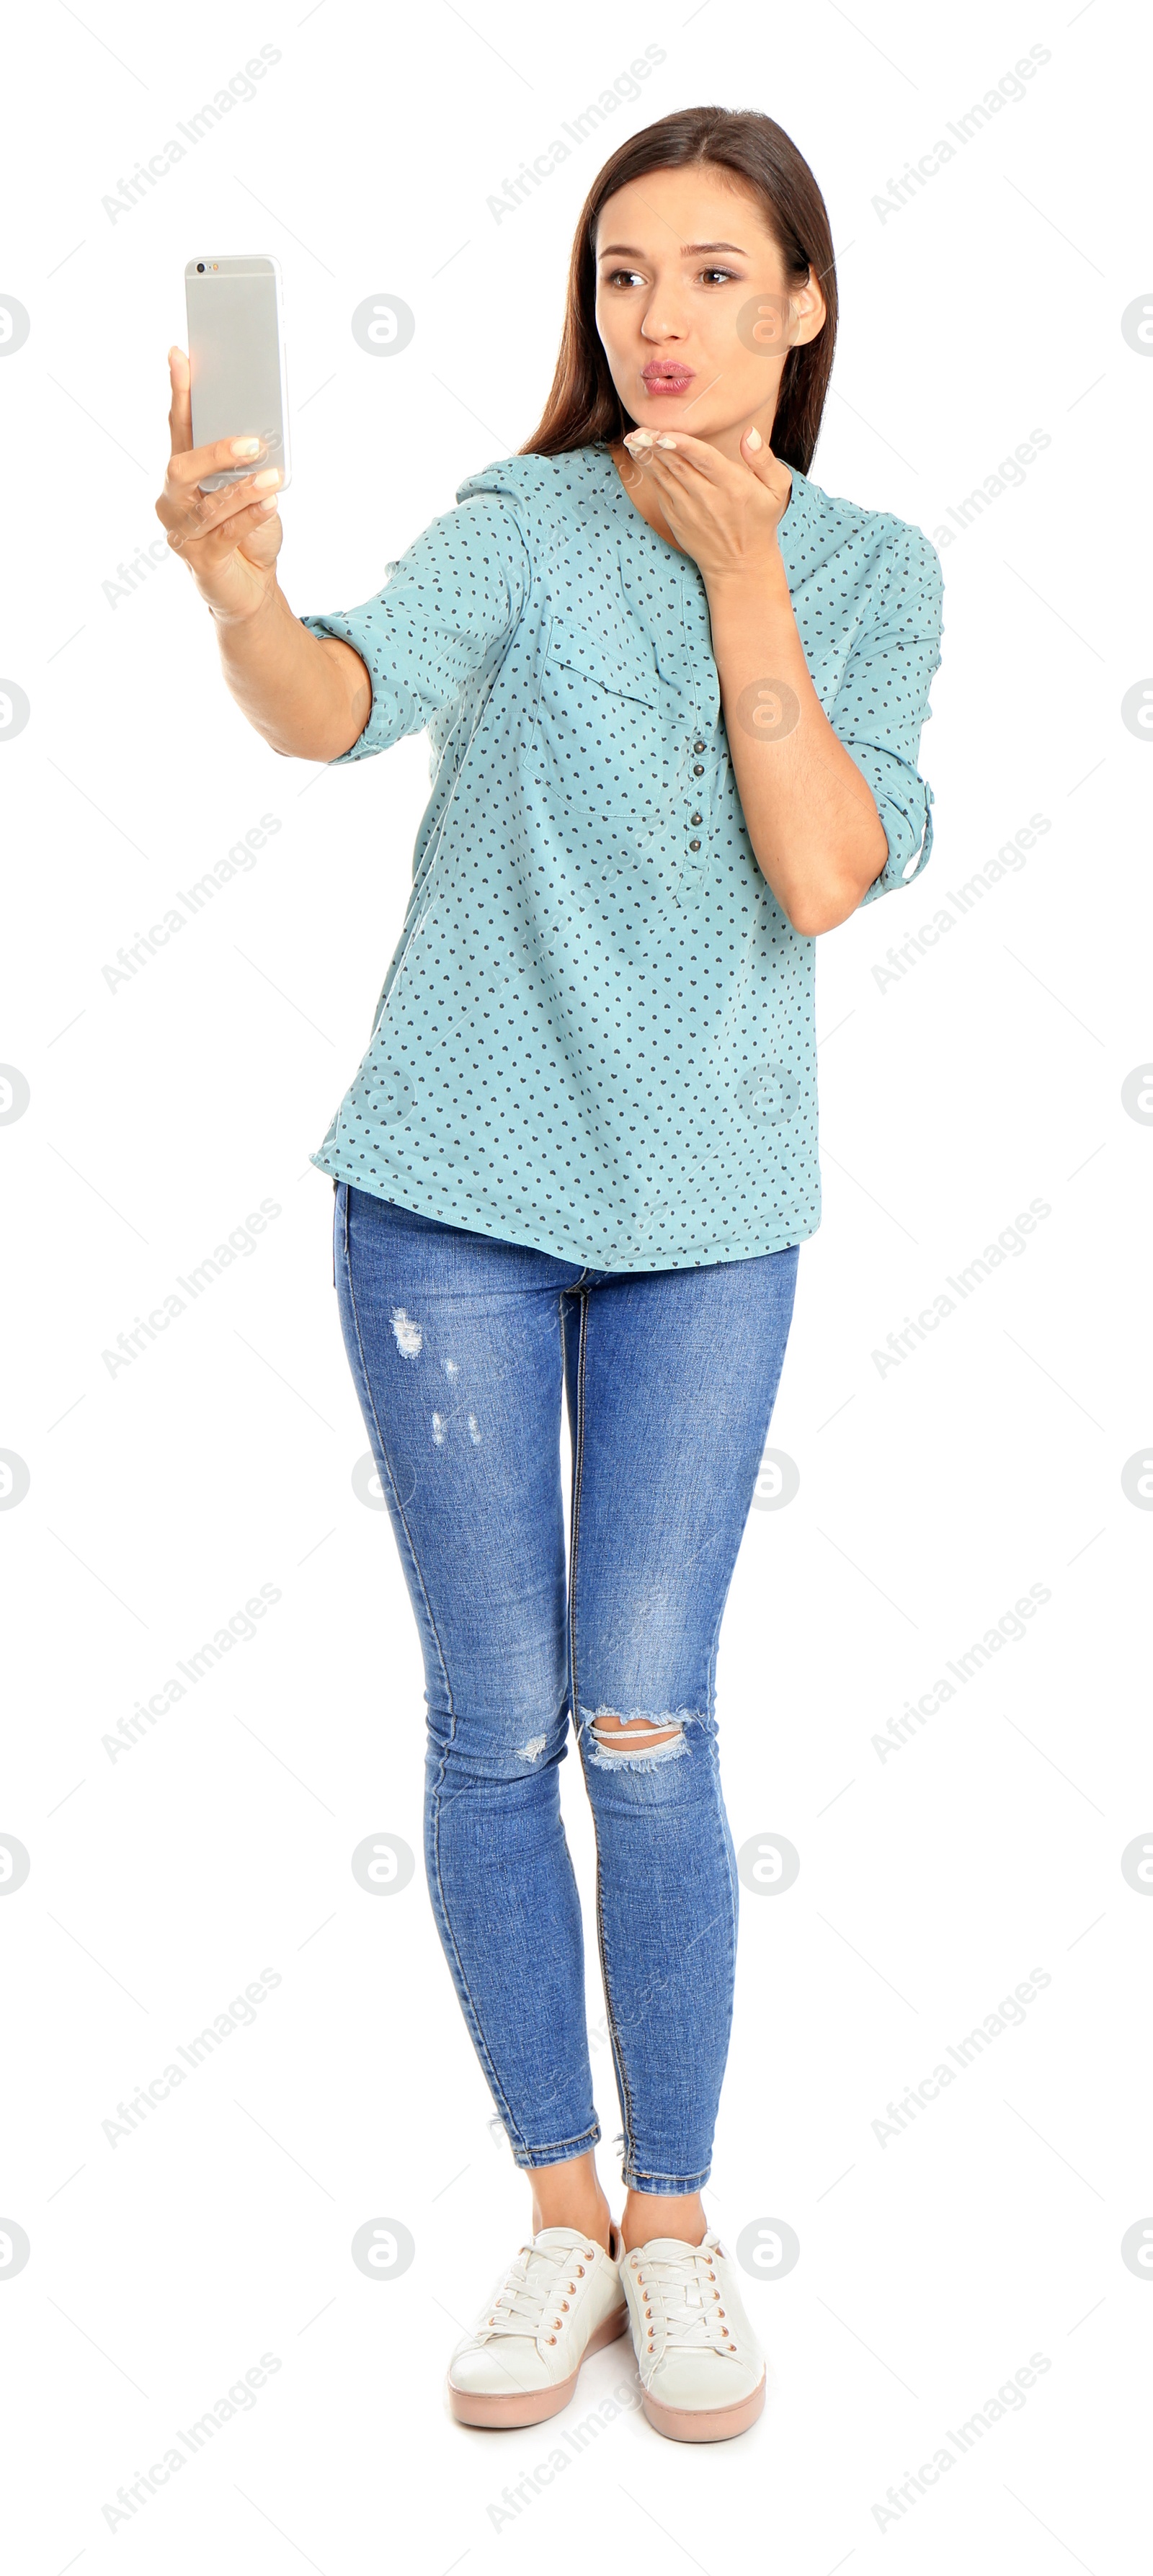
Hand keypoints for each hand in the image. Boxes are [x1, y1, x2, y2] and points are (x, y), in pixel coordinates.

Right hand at [155, 347, 283, 622]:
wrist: (251, 585)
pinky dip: (249, 517)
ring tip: (275, 479)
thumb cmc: (248, 528)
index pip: (179, 425)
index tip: (181, 354)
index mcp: (184, 472)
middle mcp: (174, 498)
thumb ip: (249, 463)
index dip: (179, 390)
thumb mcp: (252, 487)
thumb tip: (264, 431)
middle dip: (215, 453)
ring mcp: (183, 530)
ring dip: (244, 489)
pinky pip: (224, 533)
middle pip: (181, 466)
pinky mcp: (200, 560)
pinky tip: (271, 503)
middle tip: (253, 443)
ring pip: (207, 504)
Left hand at [621, 426, 790, 584]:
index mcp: (733, 486)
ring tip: (634, 438)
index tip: (663, 434)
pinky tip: (641, 455)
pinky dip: (650, 472)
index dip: (682, 445)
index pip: (704, 460)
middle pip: (678, 466)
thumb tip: (749, 434)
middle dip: (656, 446)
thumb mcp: (777, 489)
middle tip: (640, 430)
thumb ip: (764, 459)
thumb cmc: (760, 521)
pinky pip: (660, 490)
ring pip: (664, 477)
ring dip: (647, 456)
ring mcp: (689, 511)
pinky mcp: (676, 519)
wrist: (740, 564)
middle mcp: (708, 499)